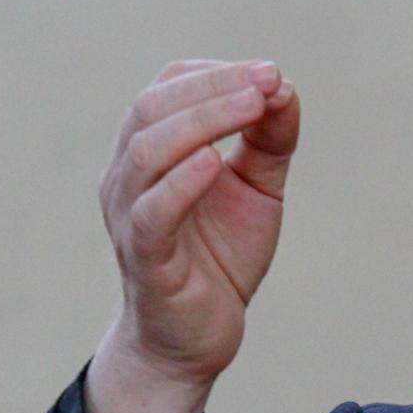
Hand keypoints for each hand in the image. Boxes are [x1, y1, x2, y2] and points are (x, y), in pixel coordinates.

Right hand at [97, 59, 299, 387]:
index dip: (216, 73)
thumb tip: (284, 88)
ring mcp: (129, 216)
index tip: (270, 75)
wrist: (197, 338)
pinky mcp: (144, 258)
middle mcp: (127, 175)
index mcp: (150, 150)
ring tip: (252, 106)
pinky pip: (153, 213)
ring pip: (147, 150)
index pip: (168, 87)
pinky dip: (182, 182)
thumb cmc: (219, 257)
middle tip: (267, 81)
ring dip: (203, 121)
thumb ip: (269, 140)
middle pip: (153, 107)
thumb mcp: (256, 189)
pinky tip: (215, 164)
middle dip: (213, 87)